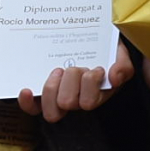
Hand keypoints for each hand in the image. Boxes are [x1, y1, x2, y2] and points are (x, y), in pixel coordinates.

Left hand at [21, 43, 135, 121]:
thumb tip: (114, 77)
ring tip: (57, 70)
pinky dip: (28, 101)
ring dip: (52, 87)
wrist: (88, 40)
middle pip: (67, 103)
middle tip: (71, 67)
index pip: (88, 102)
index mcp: (95, 94)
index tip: (94, 68)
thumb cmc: (103, 50)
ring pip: (51, 110)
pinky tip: (26, 90)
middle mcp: (76, 100)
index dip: (89, 85)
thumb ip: (123, 66)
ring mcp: (58, 100)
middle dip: (69, 82)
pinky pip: (32, 108)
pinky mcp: (41, 96)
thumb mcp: (119, 55)